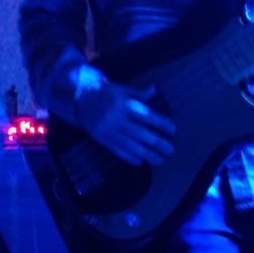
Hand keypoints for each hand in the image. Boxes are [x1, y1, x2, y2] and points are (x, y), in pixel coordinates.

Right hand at [54, 66, 174, 166]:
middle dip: (157, 143)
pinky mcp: (101, 138)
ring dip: (147, 154)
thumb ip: (139, 94)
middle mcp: (116, 118)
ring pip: (130, 145)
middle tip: (170, 150)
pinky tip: (140, 162)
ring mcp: (108, 130)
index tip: (173, 130)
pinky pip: (116, 150)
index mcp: (123, 104)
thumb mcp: (122, 90)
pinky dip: (129, 157)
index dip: (161, 124)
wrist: (80, 98)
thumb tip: (155, 90)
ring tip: (159, 160)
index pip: (146, 116)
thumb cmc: (106, 93)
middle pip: (141, 134)